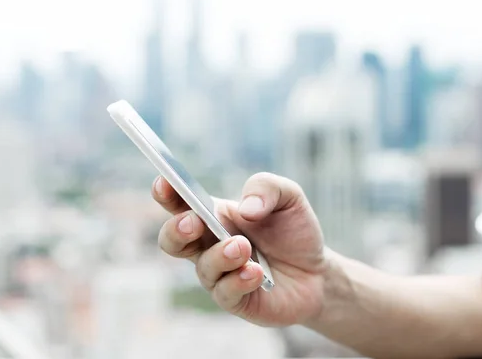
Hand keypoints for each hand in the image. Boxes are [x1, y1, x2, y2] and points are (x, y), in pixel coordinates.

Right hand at [152, 172, 331, 326]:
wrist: (317, 273)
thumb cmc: (293, 231)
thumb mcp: (288, 197)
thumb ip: (266, 188)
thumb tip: (246, 209)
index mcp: (214, 215)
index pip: (180, 202)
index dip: (166, 192)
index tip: (164, 182)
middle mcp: (209, 245)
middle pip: (172, 239)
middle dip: (176, 230)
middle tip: (194, 222)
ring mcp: (219, 274)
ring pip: (202, 267)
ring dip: (220, 255)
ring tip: (243, 247)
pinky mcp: (235, 300)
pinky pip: (225, 293)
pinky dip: (238, 281)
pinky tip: (256, 272)